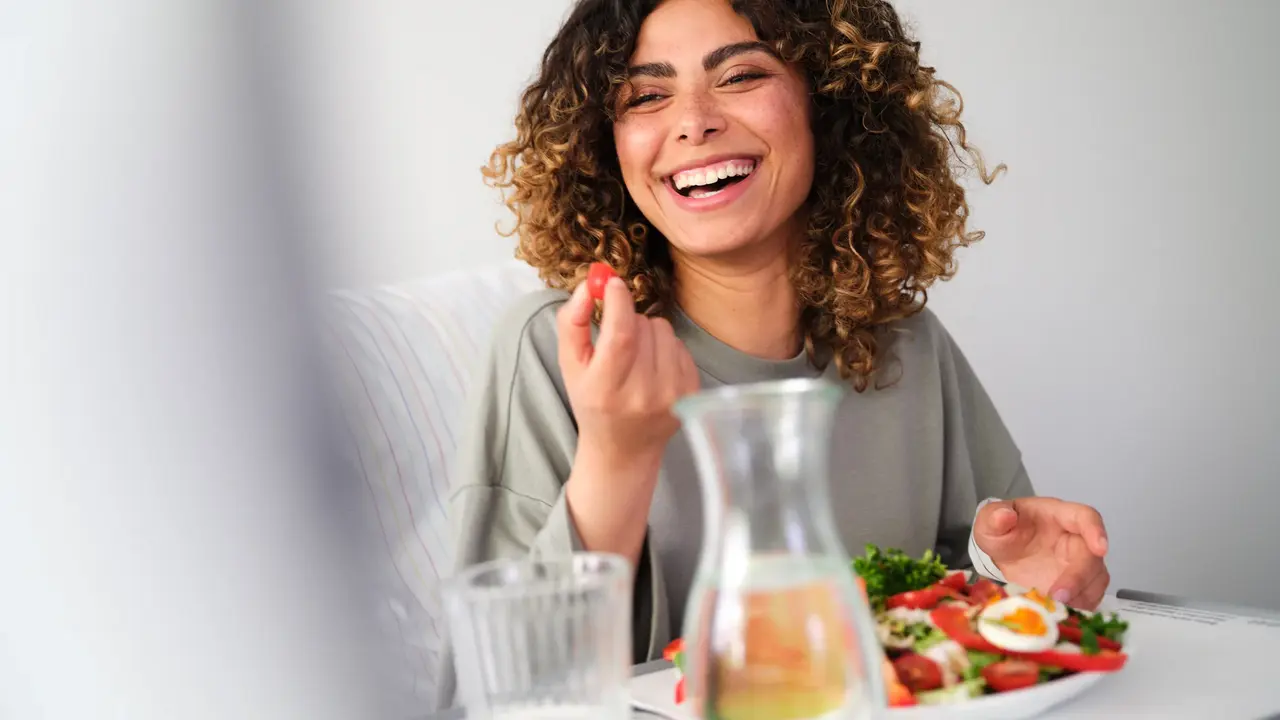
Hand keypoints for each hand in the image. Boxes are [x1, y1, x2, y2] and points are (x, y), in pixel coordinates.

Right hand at [556, 273, 699, 460]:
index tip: (612, 283)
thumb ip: (571, 323)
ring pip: (664, 330)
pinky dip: (665, 348)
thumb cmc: (592, 403)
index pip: (621, 335)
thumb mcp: (569, 366)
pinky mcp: (691, 393)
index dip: (618, 302)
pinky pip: (680, 344)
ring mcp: (671, 395)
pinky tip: (653, 368)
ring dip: (648, 333)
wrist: (623, 450)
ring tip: (636, 357)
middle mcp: (642, 394)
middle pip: (642, 327)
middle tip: (617, 340)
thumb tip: (589, 286)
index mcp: (606, 389)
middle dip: (628, 320)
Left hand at [973, 497, 1109, 609]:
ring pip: (1095, 580)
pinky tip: (1060, 614)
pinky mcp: (1079, 587)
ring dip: (1081, 596)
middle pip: (1092, 556)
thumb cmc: (1004, 532)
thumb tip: (1004, 515)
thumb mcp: (990, 523)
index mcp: (1058, 516)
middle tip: (1059, 596)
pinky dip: (1078, 608)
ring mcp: (1080, 565)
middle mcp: (1076, 539)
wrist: (1006, 555)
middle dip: (1080, 577)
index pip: (1085, 516)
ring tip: (1057, 609)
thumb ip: (994, 517)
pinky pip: (1088, 599)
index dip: (1095, 531)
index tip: (1100, 548)